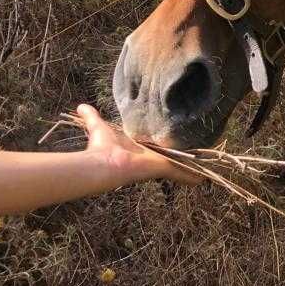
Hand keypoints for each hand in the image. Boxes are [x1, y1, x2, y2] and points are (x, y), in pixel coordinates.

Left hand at [77, 105, 201, 184]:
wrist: (103, 164)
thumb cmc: (101, 147)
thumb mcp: (98, 127)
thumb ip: (91, 117)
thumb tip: (80, 106)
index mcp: (139, 148)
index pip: (154, 145)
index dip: (163, 142)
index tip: (171, 138)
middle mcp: (149, 157)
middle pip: (169, 155)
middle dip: (180, 155)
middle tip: (195, 153)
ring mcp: (157, 164)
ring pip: (177, 164)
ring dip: (190, 166)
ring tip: (204, 166)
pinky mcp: (162, 167)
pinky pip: (180, 172)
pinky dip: (191, 176)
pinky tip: (203, 179)